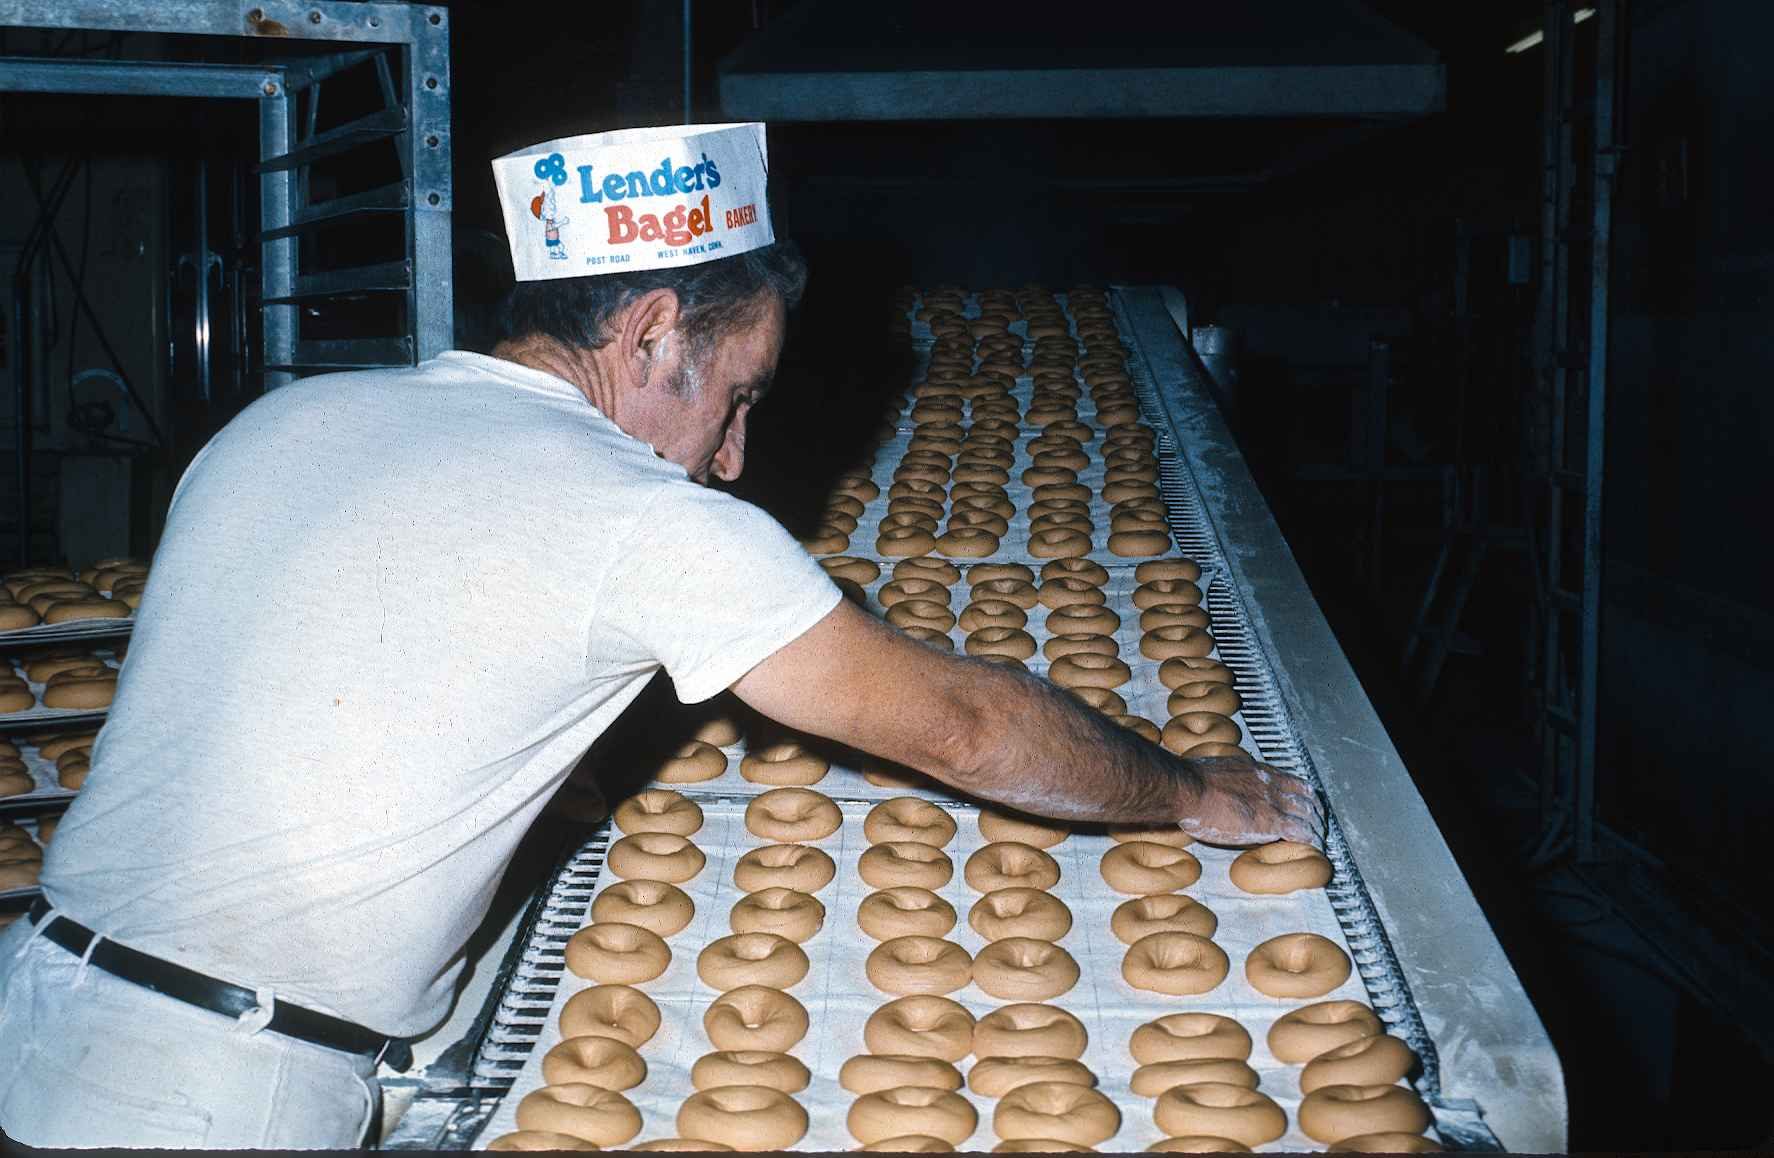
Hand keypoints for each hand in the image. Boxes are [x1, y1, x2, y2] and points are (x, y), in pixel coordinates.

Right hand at [1176, 756, 1324, 847]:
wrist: (1190, 789)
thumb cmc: (1193, 781)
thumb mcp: (1220, 770)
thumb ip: (1233, 777)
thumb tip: (1229, 784)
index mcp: (1259, 771)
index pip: (1293, 781)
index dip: (1304, 795)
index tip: (1306, 804)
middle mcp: (1272, 784)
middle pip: (1307, 797)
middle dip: (1315, 812)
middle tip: (1317, 824)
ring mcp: (1274, 803)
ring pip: (1309, 815)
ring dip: (1317, 828)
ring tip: (1320, 839)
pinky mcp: (1271, 823)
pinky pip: (1302, 833)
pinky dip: (1313, 841)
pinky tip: (1315, 848)